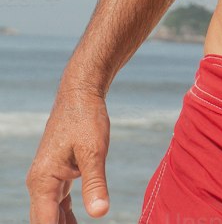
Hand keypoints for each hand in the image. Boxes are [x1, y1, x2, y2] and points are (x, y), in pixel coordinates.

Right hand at [26, 82, 109, 222]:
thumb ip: (95, 183)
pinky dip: (65, 219)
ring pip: (49, 216)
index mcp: (42, 181)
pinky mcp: (56, 176)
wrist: (80, 93)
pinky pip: (56, 206)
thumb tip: (100, 214)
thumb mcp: (94, 151)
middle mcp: (39, 184)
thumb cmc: (86, 117)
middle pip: (44, 223)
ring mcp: (46, 180)